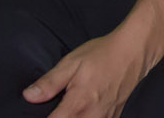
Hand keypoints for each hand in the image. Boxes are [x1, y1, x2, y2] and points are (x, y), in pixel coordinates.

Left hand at [23, 28, 155, 117]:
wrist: (134, 51)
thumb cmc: (102, 54)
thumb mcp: (71, 63)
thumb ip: (49, 82)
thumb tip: (29, 96)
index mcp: (77, 104)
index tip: (37, 116)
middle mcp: (92, 116)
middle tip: (57, 111)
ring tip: (70, 110)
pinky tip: (84, 113)